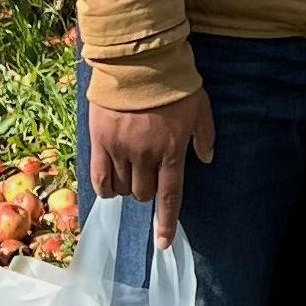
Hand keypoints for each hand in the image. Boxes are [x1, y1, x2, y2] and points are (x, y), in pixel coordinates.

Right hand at [87, 87, 215, 247]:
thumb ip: (205, 136)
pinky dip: (104, 186)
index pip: (169, 197)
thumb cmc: (175, 83)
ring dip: (127, 187)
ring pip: (121, 186)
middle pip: (142, 193)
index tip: (162, 244)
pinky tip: (108, 187)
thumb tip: (207, 159)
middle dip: (146, 192)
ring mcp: (120, 150)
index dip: (165, 223)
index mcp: (172, 152)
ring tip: (129, 174)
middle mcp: (146, 156)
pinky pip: (98, 176)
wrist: (139, 61)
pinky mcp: (100, 141)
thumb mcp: (201, 107)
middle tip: (147, 177)